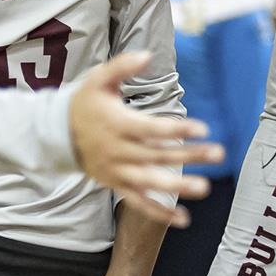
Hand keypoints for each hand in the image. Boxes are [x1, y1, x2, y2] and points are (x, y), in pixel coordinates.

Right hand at [67, 54, 220, 223]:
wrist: (56, 134)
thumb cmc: (83, 103)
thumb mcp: (98, 79)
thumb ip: (122, 66)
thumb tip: (147, 55)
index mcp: (118, 124)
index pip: (152, 129)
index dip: (177, 129)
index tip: (203, 129)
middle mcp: (119, 150)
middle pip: (158, 155)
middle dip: (189, 156)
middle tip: (218, 154)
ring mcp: (118, 171)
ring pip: (150, 181)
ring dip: (178, 186)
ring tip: (204, 188)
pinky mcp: (116, 185)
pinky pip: (139, 202)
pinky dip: (159, 212)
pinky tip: (183, 220)